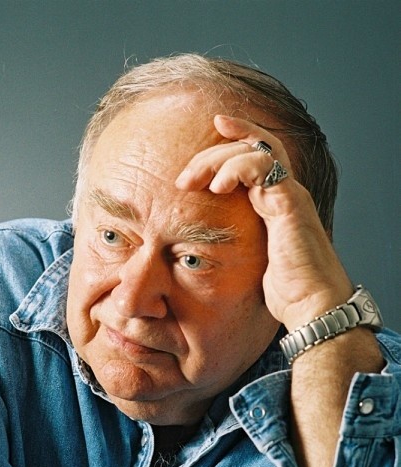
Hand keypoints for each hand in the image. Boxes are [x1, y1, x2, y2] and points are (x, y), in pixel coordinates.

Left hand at [175, 115, 352, 330]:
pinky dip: (236, 168)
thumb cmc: (285, 292)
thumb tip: (196, 256)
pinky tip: (218, 187)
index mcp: (275, 202)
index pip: (257, 155)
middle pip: (252, 146)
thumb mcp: (250, 262)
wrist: (312, 305)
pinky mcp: (290, 203)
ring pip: (256, 150)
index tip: (211, 130)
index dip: (237, 137)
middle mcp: (285, 193)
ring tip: (191, 181)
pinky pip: (264, 166)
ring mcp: (289, 195)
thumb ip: (235, 246)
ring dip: (218, 159)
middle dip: (213, 153)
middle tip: (184, 177)